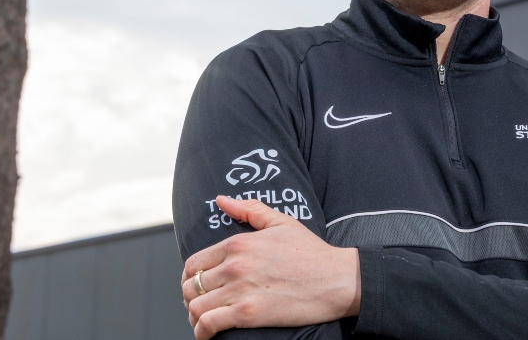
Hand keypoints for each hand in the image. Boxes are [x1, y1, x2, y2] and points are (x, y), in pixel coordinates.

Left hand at [180, 195, 359, 339]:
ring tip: (203, 320)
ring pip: (195, 306)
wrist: (338, 280)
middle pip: (191, 286)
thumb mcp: (282, 223)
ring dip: (194, 316)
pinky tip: (207, 334)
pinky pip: (208, 324)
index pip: (193, 263)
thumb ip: (249, 209)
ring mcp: (240, 290)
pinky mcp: (248, 314)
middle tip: (202, 304)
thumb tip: (221, 200)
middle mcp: (235, 266)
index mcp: (238, 244)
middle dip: (191, 298)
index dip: (190, 277)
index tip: (198, 285)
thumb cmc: (313, 253)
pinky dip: (202, 332)